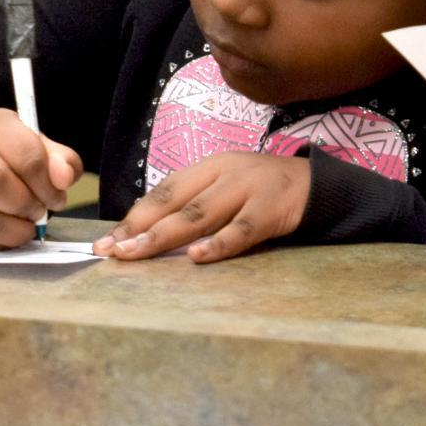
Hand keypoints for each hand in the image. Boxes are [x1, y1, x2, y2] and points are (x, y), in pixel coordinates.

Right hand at [0, 110, 83, 248]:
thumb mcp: (36, 145)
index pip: (26, 155)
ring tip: (25, 226)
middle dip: (26, 205)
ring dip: (14, 231)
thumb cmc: (5, 154)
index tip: (56, 197)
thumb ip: (61, 160)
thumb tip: (63, 178)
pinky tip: (7, 233)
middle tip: (38, 212)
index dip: (47, 184)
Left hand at [94, 152, 309, 263]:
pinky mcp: (272, 209)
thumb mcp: (225, 188)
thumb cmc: (261, 192)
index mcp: (207, 168)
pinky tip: (198, 257)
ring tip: (139, 253)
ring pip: (200, 215)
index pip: (162, 193)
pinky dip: (219, 244)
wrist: (317, 184)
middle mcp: (223, 174)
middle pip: (174, 203)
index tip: (108, 241)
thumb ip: (194, 205)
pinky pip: (242, 230)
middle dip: (139, 228)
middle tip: (113, 251)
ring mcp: (248, 189)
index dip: (133, 217)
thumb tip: (147, 235)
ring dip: (165, 236)